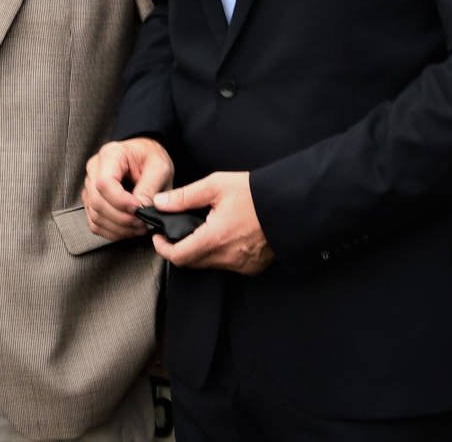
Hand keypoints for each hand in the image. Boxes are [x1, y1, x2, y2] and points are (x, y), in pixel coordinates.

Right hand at [83, 137, 174, 239]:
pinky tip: (128, 229)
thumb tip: (142, 209)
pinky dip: (112, 232)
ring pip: (95, 215)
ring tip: (139, 226)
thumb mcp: (160, 167)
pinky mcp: (92, 201)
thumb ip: (150, 187)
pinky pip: (95, 223)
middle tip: (143, 222)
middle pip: (97, 201)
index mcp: (110, 155)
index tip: (139, 208)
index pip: (104, 183)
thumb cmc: (150, 158)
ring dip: (119, 227)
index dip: (121, 201)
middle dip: (122, 218)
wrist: (145, 158)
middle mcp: (95, 169)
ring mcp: (90, 186)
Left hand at [152, 173, 273, 274]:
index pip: (178, 256)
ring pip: (209, 264)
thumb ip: (184, 197)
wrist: (292, 204)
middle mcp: (229, 257)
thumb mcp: (216, 186)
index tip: (158, 238)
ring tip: (201, 230)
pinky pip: (227, 265)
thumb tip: (160, 203)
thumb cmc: (256, 193)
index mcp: (215, 238)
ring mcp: (243, 265)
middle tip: (175, 232)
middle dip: (179, 249)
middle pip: (192, 262)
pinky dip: (218, 254)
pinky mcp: (254, 266)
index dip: (163, 248)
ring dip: (199, 251)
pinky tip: (222, 236)